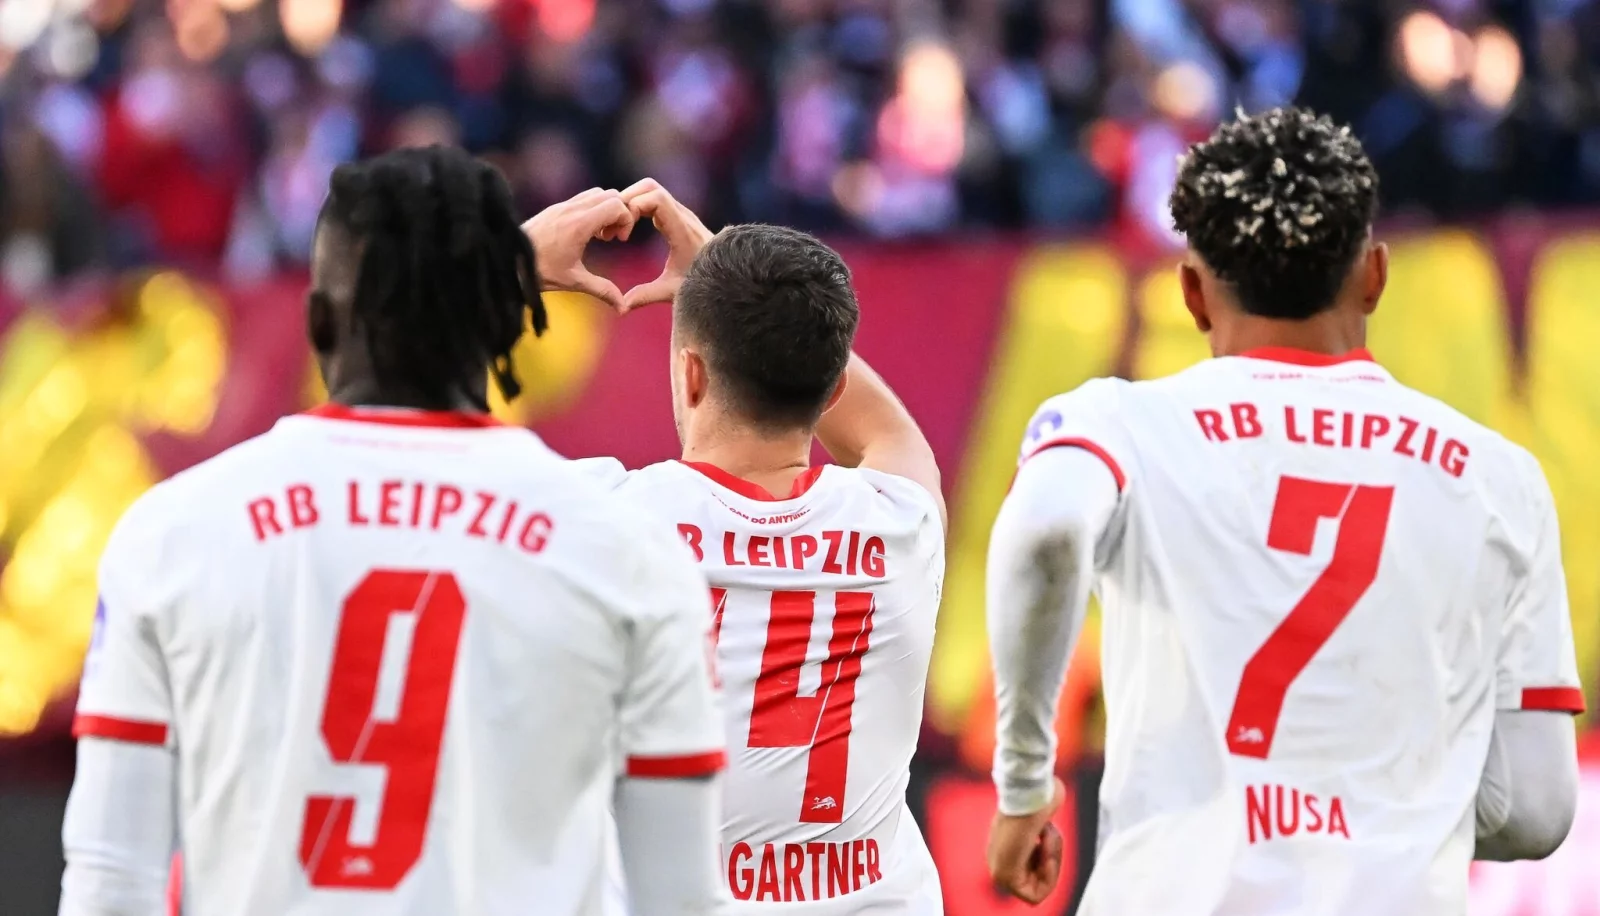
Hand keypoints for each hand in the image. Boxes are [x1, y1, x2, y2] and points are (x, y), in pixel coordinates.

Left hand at [521, 188, 634, 310]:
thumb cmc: (539, 271)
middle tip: (611, 238)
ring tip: (599, 236)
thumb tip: (623, 309)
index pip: (617, 205)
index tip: (619, 240)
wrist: (508, 260)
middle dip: (619, 214)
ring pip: (597, 194)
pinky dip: (592, 210)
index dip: (626, 220)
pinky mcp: (555, 208)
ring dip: (605, 210)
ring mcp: (562, 205)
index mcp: (579, 224)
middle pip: (611, 195)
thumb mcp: (574, 281)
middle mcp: (572, 209)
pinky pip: (583, 198)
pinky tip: (585, 233)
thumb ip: (602, 290)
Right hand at [618, 178, 713, 312]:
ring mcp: (681, 213)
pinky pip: (654, 199)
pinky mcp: (678, 216)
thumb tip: (622, 307)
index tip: (623, 236)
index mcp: (682, 230)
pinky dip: (638, 206)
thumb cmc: (702, 284)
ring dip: (631, 202)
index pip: (655, 198)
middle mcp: (683, 216)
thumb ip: (646, 296)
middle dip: (626, 201)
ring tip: (618, 229)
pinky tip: (628, 230)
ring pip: (651, 190)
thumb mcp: (673, 291)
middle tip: (613, 228)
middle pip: (649, 187)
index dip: (632, 208)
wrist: (728, 276)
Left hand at [987, 777, 1067, 905]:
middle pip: (1037, 877)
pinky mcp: (1003, 877)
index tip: (1048, 833)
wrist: (1028, 791)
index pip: (1032, 866)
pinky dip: (1049, 875)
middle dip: (1052, 857)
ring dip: (1052, 861)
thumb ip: (1043, 820)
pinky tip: (1044, 848)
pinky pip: (1034, 896)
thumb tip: (1052, 796)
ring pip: (1038, 886)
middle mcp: (997, 858)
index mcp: (1004, 843)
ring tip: (1045, 835)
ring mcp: (998, 868)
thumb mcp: (1043, 809)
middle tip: (1048, 834)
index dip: (1050, 855)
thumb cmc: (1038, 794)